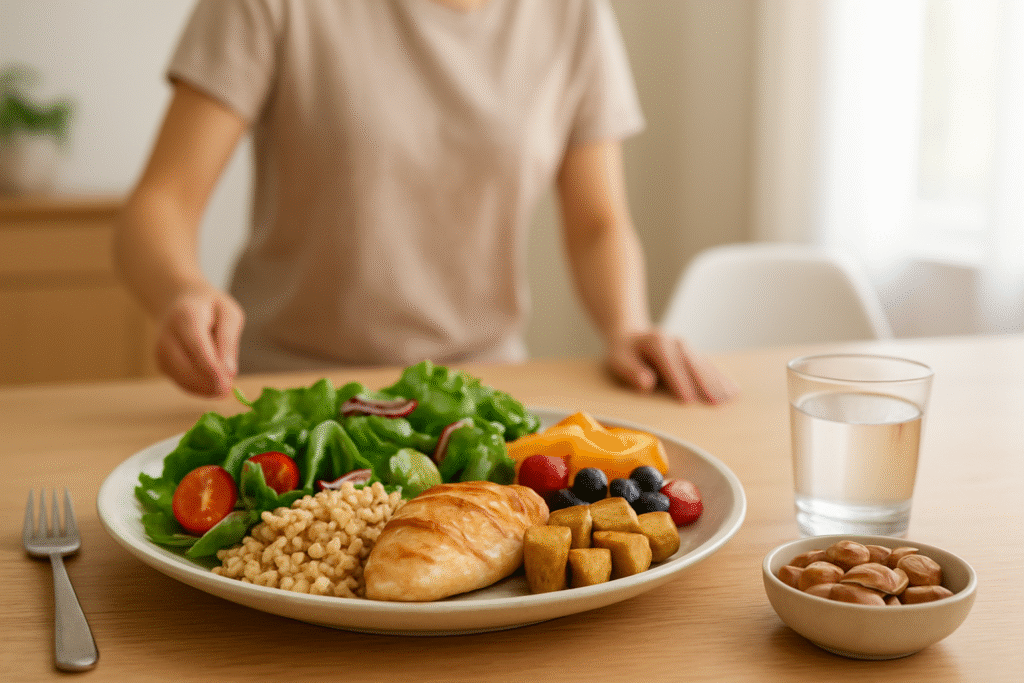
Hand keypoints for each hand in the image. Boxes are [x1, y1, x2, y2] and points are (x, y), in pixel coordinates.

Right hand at [154, 285, 243, 397]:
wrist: (181, 302)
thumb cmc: (211, 309)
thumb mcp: (229, 314)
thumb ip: (229, 341)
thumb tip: (229, 372)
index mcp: (186, 317)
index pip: (198, 348)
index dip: (212, 369)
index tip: (227, 386)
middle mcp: (167, 336)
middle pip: (186, 368)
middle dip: (209, 383)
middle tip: (229, 390)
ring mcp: (161, 352)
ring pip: (182, 379)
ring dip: (205, 389)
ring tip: (225, 388)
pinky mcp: (161, 363)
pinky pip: (180, 382)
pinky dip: (198, 389)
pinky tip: (212, 386)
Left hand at [606, 330, 738, 403]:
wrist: (631, 336)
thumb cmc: (624, 353)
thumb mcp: (619, 360)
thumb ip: (631, 371)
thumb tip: (647, 383)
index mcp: (656, 342)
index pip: (670, 363)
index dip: (680, 382)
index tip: (688, 401)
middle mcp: (675, 342)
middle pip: (693, 363)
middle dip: (705, 383)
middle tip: (716, 403)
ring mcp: (687, 347)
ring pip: (705, 364)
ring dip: (718, 381)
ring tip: (731, 398)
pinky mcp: (693, 354)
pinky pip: (709, 366)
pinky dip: (722, 378)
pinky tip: (734, 390)